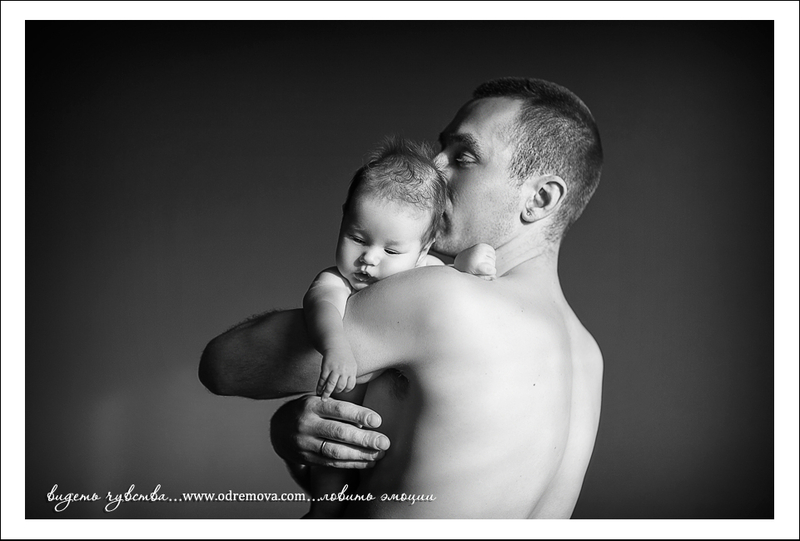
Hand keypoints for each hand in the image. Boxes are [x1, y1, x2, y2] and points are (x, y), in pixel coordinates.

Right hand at [270, 395, 389, 468]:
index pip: (339, 410)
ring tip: (379, 455)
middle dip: (364, 439)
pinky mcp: (306, 458)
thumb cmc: (308, 411)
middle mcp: (307, 424)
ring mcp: (305, 443)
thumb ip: (338, 408)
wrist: (279, 429)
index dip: (359, 415)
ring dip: (360, 455)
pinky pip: (332, 463)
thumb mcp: (318, 401)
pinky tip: (368, 462)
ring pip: (335, 451)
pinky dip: (352, 464)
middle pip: (339, 433)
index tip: (378, 421)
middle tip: (384, 442)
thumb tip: (368, 419)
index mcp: (312, 405)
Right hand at [317, 347, 357, 398]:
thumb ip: (350, 375)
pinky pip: (322, 379)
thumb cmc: (344, 356)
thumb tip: (347, 387)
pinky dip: (320, 386)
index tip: (342, 391)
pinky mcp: (326, 367)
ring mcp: (334, 369)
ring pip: (331, 385)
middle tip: (332, 394)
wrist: (336, 344)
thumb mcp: (352, 365)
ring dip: (326, 393)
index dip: (346, 390)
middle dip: (336, 392)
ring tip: (323, 399)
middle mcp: (344, 371)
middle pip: (340, 386)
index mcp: (352, 370)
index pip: (350, 385)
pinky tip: (318, 391)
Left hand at [453, 243, 496, 279]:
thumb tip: (494, 278)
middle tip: (481, 267)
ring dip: (490, 261)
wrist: (461, 261)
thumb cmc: (469, 272)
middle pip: (493, 264)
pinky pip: (493, 251)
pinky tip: (483, 257)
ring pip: (494, 257)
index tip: (486, 273)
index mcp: (475, 265)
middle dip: (490, 267)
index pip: (492, 270)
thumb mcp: (475, 277)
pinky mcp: (481, 245)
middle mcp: (477, 255)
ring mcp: (480, 249)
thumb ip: (485, 278)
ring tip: (481, 262)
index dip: (491, 273)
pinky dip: (490, 254)